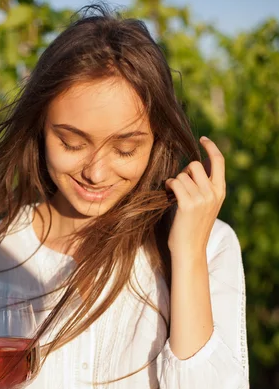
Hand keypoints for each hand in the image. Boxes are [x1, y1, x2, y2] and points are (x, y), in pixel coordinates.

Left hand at [165, 137, 225, 258]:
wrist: (189, 250)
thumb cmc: (192, 227)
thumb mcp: (205, 205)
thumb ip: (204, 187)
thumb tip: (194, 166)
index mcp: (220, 191)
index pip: (219, 161)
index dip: (211, 147)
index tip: (203, 139)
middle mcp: (213, 193)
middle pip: (195, 164)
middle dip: (184, 171)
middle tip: (180, 185)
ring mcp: (202, 198)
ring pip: (183, 174)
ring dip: (175, 181)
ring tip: (174, 194)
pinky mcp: (188, 204)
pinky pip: (175, 182)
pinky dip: (169, 186)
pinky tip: (168, 194)